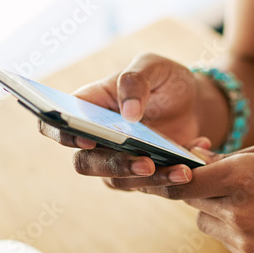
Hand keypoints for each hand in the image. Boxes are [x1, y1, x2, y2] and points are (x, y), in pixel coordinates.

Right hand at [39, 53, 218, 181]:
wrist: (195, 102)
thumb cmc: (164, 79)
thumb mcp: (154, 66)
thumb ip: (136, 80)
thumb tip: (128, 112)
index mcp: (88, 106)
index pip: (56, 123)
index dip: (62, 133)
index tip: (87, 137)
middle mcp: (95, 138)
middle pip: (85, 162)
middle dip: (113, 165)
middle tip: (146, 162)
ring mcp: (116, 160)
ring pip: (117, 181)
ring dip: (148, 179)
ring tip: (181, 169)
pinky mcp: (142, 176)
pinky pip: (150, 185)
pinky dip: (173, 176)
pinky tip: (197, 158)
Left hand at [118, 138, 253, 252]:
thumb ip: (233, 158)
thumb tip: (197, 163)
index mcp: (241, 177)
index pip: (183, 182)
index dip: (177, 177)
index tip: (178, 173)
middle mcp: (238, 213)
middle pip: (195, 205)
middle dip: (207, 193)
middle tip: (236, 184)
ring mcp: (248, 243)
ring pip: (212, 227)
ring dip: (225, 214)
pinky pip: (235, 246)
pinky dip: (246, 235)